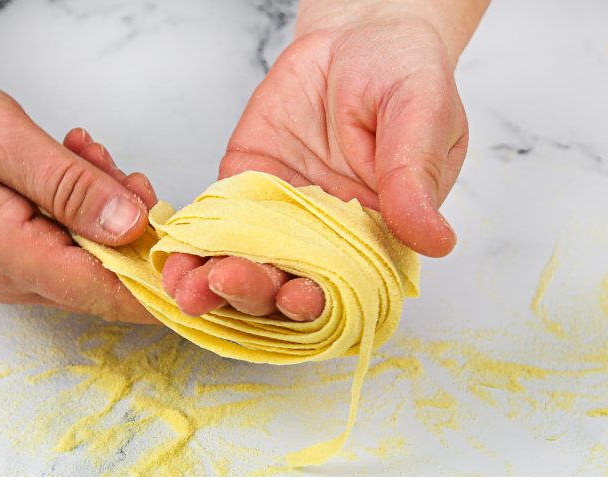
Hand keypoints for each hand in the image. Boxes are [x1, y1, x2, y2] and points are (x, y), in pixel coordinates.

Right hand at [0, 62, 158, 322]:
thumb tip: (134, 227)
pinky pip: (63, 239)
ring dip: (99, 202)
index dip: (159, 277)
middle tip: (106, 159)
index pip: (108, 295)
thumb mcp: (8, 143)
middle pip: (103, 273)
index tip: (188, 242)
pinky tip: (65, 160)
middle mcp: (10, 279)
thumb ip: (74, 189)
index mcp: (10, 259)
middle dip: (127, 218)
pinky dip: (77, 202)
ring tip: (78, 149)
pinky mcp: (5, 251)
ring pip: (86, 253)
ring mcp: (6, 269)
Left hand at [163, 8, 467, 321]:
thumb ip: (415, 179)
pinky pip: (213, 227)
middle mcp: (325, 240)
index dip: (321, 305)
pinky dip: (191, 246)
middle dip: (254, 294)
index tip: (297, 297)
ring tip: (187, 286)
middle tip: (227, 281)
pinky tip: (172, 258)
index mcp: (378, 237)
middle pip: (287, 287)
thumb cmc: (403, 75)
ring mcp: (278, 220)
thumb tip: (436, 241)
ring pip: (244, 266)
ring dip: (213, 284)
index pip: (348, 290)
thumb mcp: (421, 116)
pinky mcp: (240, 192)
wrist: (358, 38)